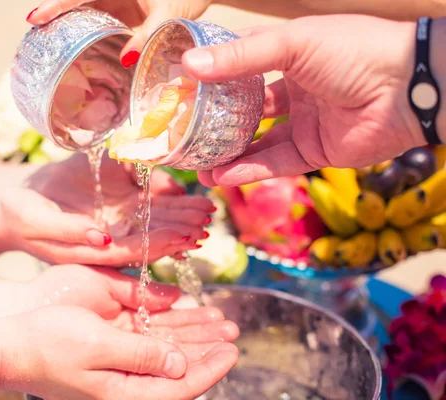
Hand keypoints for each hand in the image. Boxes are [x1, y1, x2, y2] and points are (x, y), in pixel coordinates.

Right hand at [4, 268, 238, 399]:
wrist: (12, 343)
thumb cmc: (48, 344)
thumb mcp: (97, 346)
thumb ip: (141, 357)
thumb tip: (180, 365)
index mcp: (124, 394)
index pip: (179, 387)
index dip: (209, 369)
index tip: (232, 350)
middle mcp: (124, 387)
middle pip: (177, 371)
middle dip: (206, 350)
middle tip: (232, 331)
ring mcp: (118, 372)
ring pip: (166, 355)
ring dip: (191, 338)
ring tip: (216, 323)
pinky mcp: (110, 355)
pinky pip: (148, 345)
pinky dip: (168, 331)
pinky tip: (183, 317)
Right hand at [19, 152, 213, 265]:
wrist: (15, 204)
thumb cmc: (21, 215)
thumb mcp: (38, 222)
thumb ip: (68, 232)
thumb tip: (102, 239)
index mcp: (95, 250)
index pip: (135, 250)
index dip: (161, 244)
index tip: (186, 236)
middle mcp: (111, 238)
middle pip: (151, 235)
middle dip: (180, 227)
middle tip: (207, 217)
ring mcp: (115, 220)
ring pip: (152, 219)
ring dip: (179, 214)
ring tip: (207, 207)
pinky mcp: (113, 201)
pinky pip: (143, 199)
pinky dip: (163, 195)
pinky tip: (183, 191)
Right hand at [26, 0, 212, 65]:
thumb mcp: (167, 15)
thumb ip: (146, 36)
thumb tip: (126, 59)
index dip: (55, 5)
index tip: (35, 18)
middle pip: (73, 3)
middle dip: (53, 17)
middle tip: (34, 39)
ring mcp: (110, 2)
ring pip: (80, 13)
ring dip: (66, 29)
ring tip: (46, 49)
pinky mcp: (116, 13)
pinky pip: (93, 23)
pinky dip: (83, 37)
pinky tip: (72, 52)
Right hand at [182, 15, 436, 186]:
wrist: (409, 88)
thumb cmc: (353, 51)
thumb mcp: (292, 44)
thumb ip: (241, 58)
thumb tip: (189, 66)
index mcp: (289, 57)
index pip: (242, 68)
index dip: (212, 80)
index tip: (180, 92)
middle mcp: (295, 90)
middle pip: (247, 111)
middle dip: (217, 126)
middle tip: (185, 137)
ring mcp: (305, 122)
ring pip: (259, 143)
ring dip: (229, 156)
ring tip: (197, 168)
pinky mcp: (316, 151)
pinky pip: (278, 163)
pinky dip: (250, 170)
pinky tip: (223, 176)